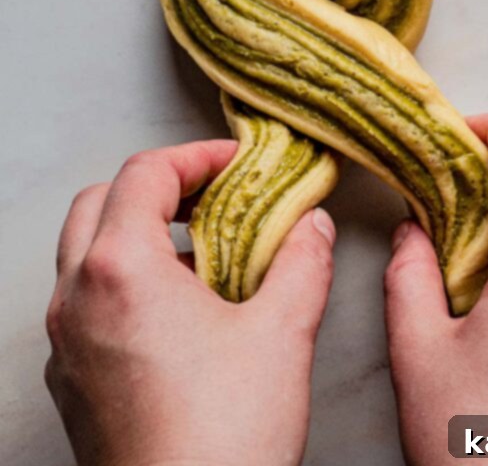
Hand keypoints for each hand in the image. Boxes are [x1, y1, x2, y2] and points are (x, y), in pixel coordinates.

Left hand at [45, 140, 335, 465]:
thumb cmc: (223, 439)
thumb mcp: (282, 333)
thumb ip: (302, 260)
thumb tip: (313, 223)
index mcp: (121, 269)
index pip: (145, 173)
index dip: (196, 156)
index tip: (237, 162)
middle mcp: (77, 298)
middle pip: (101, 202)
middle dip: (157, 186)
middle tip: (212, 195)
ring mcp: (66, 342)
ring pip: (86, 253)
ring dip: (139, 233)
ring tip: (204, 253)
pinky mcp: (71, 380)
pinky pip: (86, 302)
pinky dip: (125, 280)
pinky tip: (180, 313)